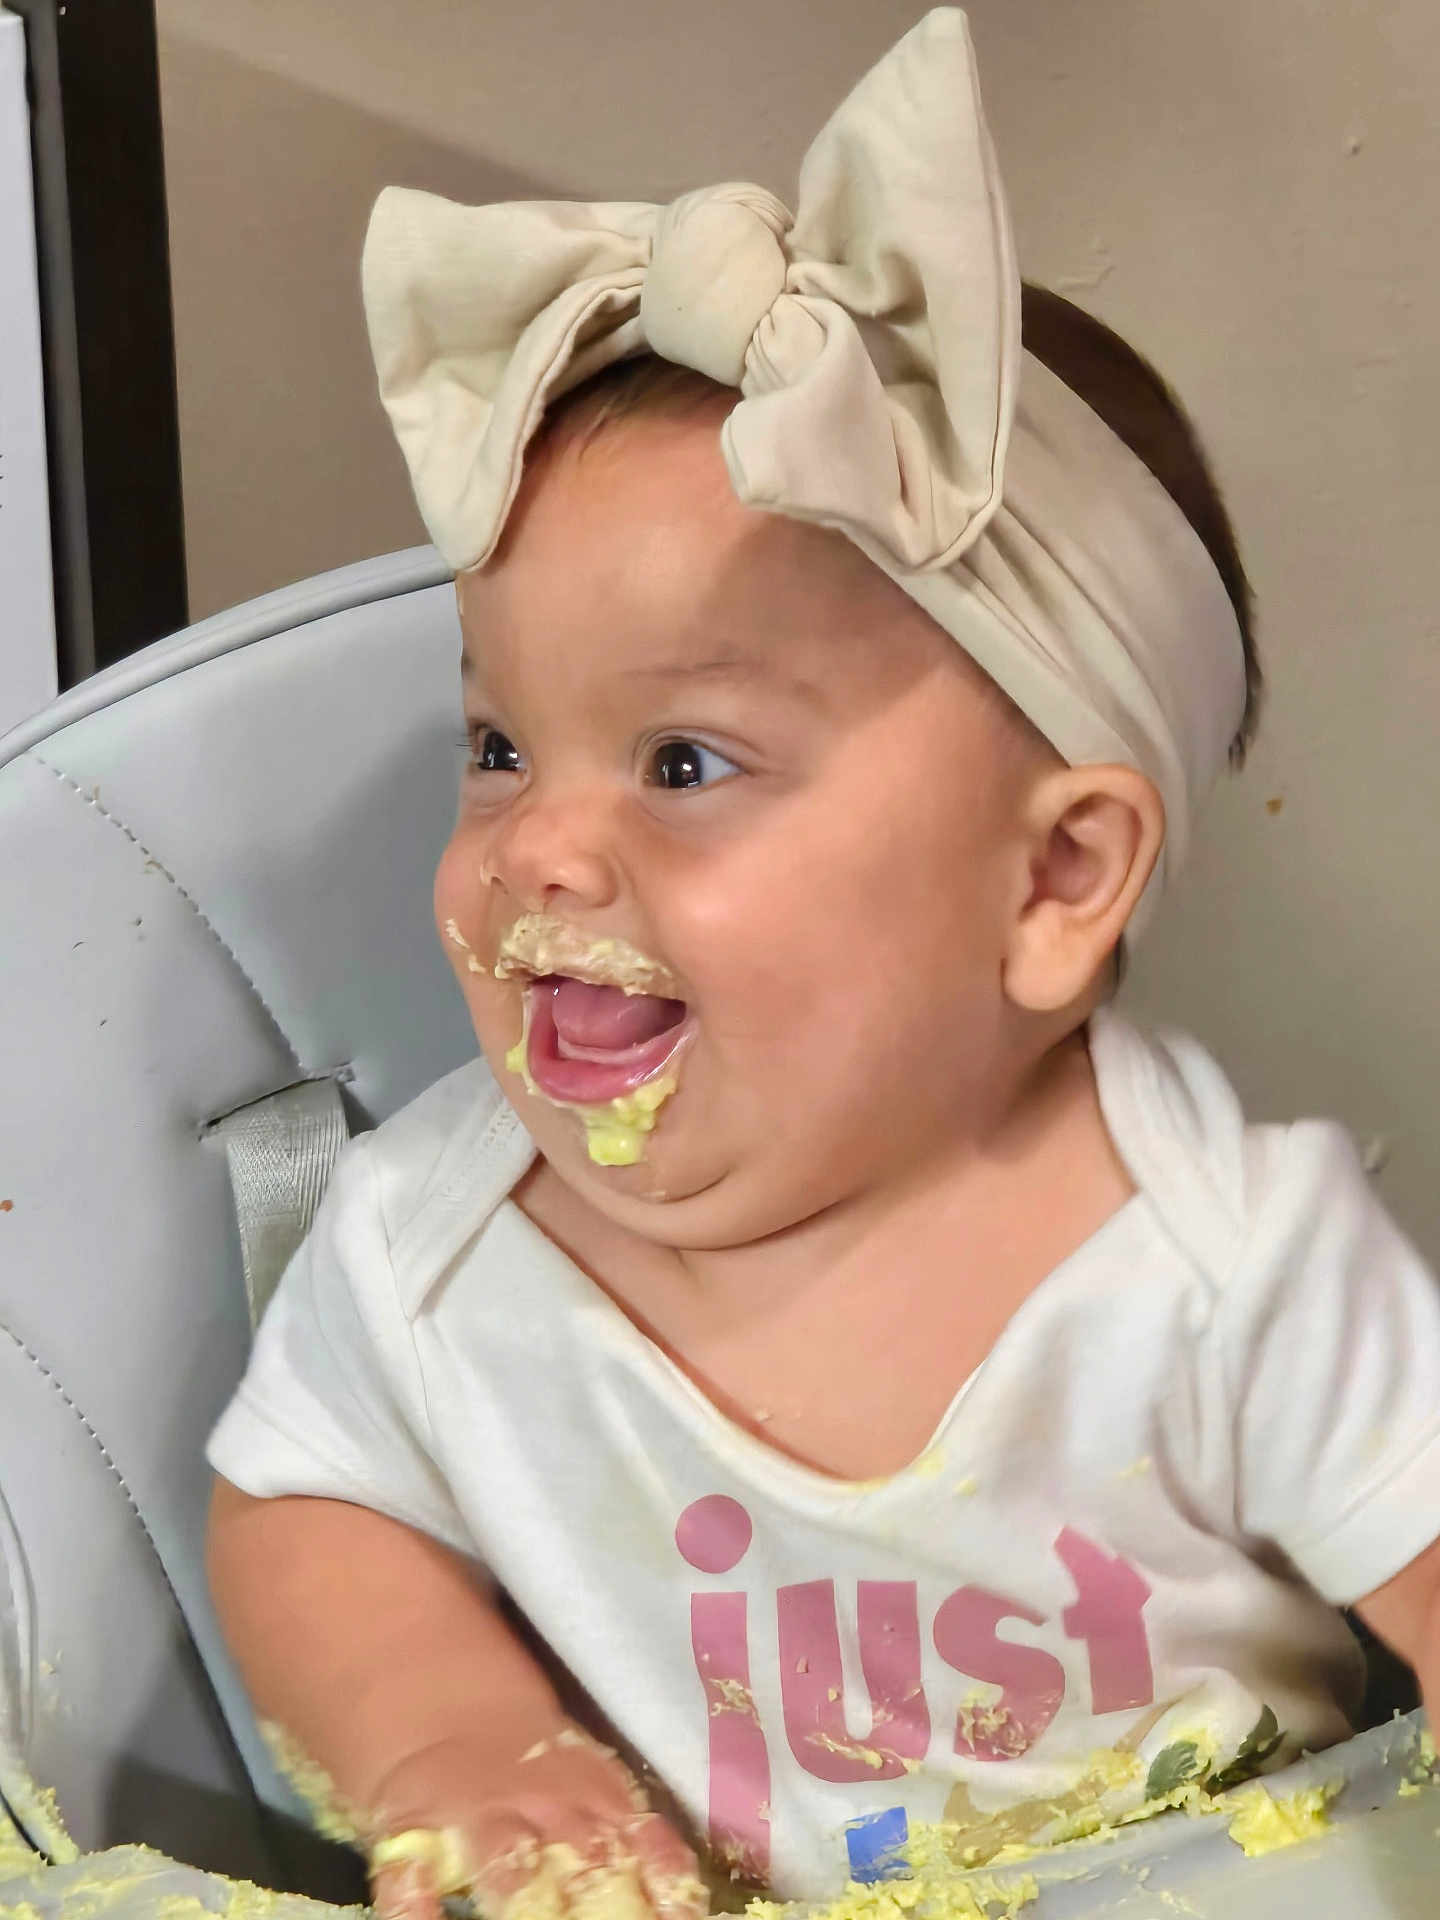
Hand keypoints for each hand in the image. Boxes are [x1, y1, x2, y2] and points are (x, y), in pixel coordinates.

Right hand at [365, 1721, 705, 1919]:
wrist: (445, 1699)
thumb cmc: (535, 1761)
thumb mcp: (591, 1778)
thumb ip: (631, 1834)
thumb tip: (683, 1903)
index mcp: (597, 1799)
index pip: (644, 1848)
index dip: (666, 1889)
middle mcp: (546, 1809)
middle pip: (581, 1863)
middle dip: (599, 1909)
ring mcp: (480, 1818)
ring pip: (506, 1862)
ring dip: (522, 1897)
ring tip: (527, 1914)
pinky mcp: (412, 1832)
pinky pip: (409, 1876)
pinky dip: (415, 1910)